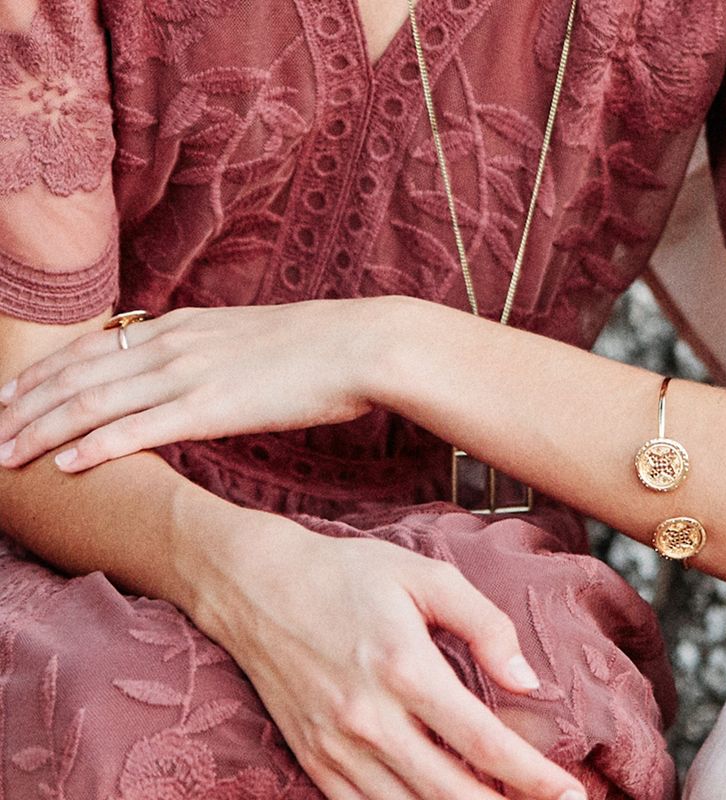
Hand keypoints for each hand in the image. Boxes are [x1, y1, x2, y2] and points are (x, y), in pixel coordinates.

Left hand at [0, 301, 377, 470]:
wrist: (355, 344)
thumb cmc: (313, 347)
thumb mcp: (247, 339)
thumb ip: (208, 354)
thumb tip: (192, 375)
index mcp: (181, 326)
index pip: (93, 348)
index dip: (45, 373)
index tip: (13, 394)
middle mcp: (172, 344)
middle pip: (79, 374)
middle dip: (25, 404)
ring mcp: (188, 373)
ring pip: (95, 402)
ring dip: (43, 429)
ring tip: (5, 454)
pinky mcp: (211, 406)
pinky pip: (139, 428)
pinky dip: (95, 446)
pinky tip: (64, 464)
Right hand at [198, 516, 585, 799]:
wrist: (258, 583)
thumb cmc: (345, 573)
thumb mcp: (422, 575)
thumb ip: (483, 624)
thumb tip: (527, 680)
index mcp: (403, 666)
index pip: (484, 742)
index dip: (535, 776)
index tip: (572, 794)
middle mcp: (369, 717)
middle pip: (454, 793)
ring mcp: (336, 745)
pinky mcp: (313, 757)